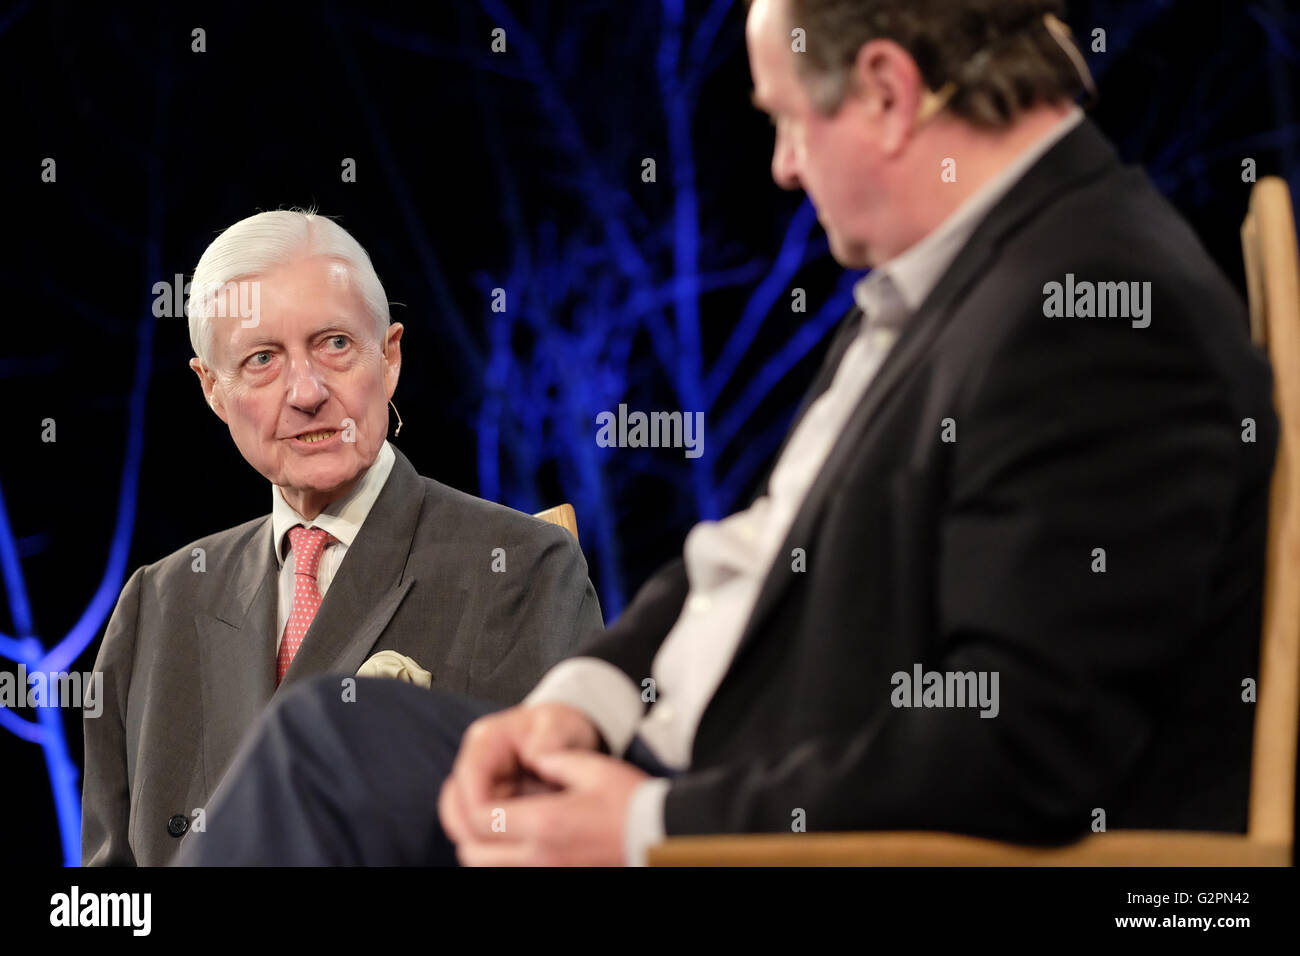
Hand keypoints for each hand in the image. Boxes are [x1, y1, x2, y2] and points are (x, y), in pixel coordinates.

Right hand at [438, 702, 601, 841]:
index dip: (479, 806)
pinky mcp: (485, 803)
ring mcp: (475, 784)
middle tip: (501, 851)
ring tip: (507, 854)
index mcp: (487, 740)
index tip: (503, 829)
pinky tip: (512, 851)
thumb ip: (551, 737)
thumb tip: (536, 756)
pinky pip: (476, 829)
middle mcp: (473, 763)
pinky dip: (490, 841)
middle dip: (472, 829)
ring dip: (479, 838)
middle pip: (454, 803)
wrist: (562, 733)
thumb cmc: (561, 727)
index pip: (470, 776)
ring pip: (460, 820)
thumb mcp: (561, 724)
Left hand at [444, 749, 650, 865]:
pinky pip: (510, 870)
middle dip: (463, 828)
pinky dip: (498, 857)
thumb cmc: (631, 802)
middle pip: (473, 853)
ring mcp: (547, 871)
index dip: (466, 801)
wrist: (658, 835)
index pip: (480, 820)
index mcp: (545, 823)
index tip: (472, 783)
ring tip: (485, 818)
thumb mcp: (591, 768)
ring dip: (479, 845)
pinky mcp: (557, 875)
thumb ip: (552, 759)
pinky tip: (508, 835)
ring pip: (487, 868)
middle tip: (467, 803)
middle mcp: (539, 855)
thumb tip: (528, 755)